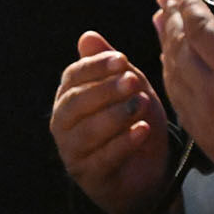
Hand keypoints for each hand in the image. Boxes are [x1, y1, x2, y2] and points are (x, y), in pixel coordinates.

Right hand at [50, 31, 171, 213]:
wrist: (149, 170)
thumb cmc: (134, 122)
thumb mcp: (130, 89)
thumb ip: (110, 65)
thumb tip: (87, 36)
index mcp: (69, 97)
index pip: (72, 77)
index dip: (95, 66)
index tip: (122, 60)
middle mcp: (64, 125)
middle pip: (75, 103)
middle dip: (105, 90)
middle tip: (132, 81)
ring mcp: (73, 153)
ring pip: (87, 132)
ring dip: (115, 116)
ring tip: (141, 105)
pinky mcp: (89, 178)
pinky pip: (103, 159)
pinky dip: (123, 143)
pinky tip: (142, 131)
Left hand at [155, 0, 213, 193]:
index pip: (200, 29)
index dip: (188, 6)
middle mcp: (212, 92)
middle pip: (179, 47)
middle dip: (172, 19)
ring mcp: (202, 115)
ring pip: (172, 72)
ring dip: (164, 43)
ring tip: (161, 20)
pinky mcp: (201, 133)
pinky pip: (176, 96)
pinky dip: (169, 72)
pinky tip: (169, 61)